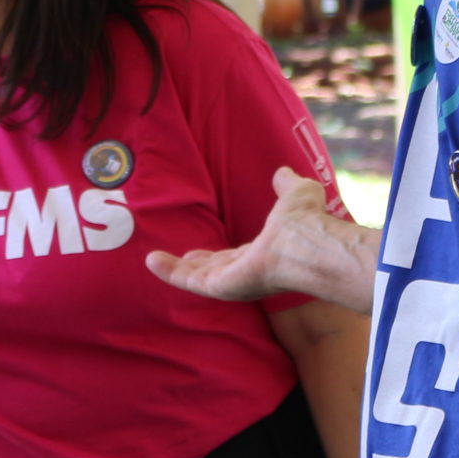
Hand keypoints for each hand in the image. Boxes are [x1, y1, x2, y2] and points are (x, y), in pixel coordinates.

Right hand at [146, 167, 358, 306]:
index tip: (203, 250)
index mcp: (265, 256)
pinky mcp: (222, 286)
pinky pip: (190, 280)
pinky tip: (152, 261)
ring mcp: (234, 282)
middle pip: (215, 271)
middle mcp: (248, 273)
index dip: (220, 256)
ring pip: (199, 277)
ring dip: (176, 270)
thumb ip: (287, 185)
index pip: (237, 259)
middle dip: (196, 266)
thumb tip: (283, 172)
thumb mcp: (297, 194)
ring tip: (152, 261)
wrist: (306, 244)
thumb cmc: (306, 221)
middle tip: (179, 259)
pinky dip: (170, 272)